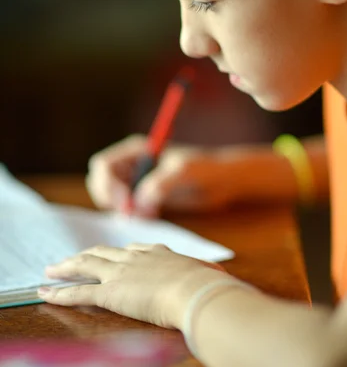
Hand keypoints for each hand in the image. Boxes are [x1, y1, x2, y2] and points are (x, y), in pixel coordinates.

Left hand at [39, 243, 225, 328]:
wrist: (198, 290)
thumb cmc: (209, 284)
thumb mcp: (211, 274)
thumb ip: (211, 274)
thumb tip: (224, 279)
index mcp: (159, 253)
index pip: (133, 249)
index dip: (118, 253)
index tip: (111, 256)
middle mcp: (135, 258)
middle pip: (103, 253)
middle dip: (85, 256)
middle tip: (71, 260)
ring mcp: (121, 273)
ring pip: (85, 266)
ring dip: (66, 268)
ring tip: (51, 270)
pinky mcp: (111, 293)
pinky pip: (79, 293)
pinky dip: (60, 294)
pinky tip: (45, 294)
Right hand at [86, 135, 255, 217]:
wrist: (224, 180)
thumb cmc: (206, 167)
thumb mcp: (184, 171)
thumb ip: (161, 183)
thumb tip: (140, 202)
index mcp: (136, 150)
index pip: (104, 165)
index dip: (106, 183)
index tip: (124, 201)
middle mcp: (132, 164)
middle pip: (101, 182)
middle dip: (110, 199)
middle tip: (129, 214)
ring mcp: (137, 182)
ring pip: (113, 199)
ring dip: (122, 209)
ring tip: (146, 215)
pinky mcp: (146, 198)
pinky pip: (129, 209)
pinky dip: (133, 216)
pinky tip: (151, 216)